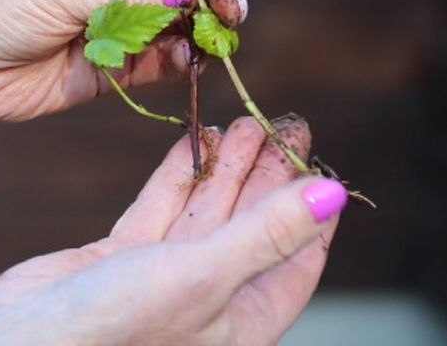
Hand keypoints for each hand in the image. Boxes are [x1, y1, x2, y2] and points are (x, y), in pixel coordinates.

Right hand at [0, 117, 342, 345]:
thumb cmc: (115, 331)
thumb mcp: (204, 277)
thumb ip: (266, 233)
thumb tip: (331, 196)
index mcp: (240, 325)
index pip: (294, 261)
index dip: (311, 213)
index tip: (321, 164)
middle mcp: (206, 304)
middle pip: (251, 227)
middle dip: (268, 176)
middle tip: (285, 123)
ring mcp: (160, 281)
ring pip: (204, 213)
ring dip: (224, 167)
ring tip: (244, 121)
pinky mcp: (118, 262)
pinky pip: (158, 211)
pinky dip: (176, 176)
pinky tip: (192, 142)